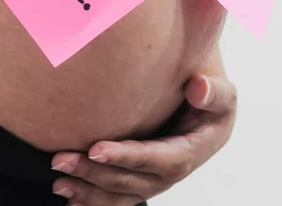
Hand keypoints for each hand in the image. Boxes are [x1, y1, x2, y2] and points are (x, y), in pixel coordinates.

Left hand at [51, 74, 237, 205]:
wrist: (208, 106)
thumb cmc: (212, 98)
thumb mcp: (223, 93)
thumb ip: (214, 92)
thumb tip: (197, 88)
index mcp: (193, 151)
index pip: (158, 160)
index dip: (127, 157)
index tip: (95, 149)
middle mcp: (173, 172)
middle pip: (133, 181)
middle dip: (96, 174)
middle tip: (61, 160)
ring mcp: (157, 179)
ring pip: (121, 194)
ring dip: (89, 190)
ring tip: (59, 180)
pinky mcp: (144, 178)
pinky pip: (119, 197)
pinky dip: (94, 201)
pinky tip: (71, 198)